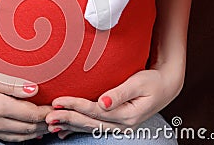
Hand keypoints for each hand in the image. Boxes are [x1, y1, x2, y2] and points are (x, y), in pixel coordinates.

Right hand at [0, 67, 51, 141]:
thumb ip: (10, 84)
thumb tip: (34, 89)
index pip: (31, 114)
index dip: (47, 111)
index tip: (58, 105)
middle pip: (29, 128)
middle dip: (46, 122)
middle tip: (60, 114)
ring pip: (21, 137)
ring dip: (37, 131)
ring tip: (50, 124)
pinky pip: (9, 139)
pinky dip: (23, 137)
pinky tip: (30, 132)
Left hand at [45, 69, 183, 138]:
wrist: (166, 86)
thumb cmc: (153, 81)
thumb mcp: (139, 83)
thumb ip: (120, 93)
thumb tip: (103, 102)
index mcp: (127, 115)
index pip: (94, 111)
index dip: (75, 105)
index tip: (57, 101)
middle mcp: (121, 124)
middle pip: (89, 122)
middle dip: (67, 118)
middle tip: (47, 116)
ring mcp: (118, 125)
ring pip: (89, 127)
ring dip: (69, 125)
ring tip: (50, 124)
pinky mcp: (114, 122)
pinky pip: (93, 127)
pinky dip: (77, 129)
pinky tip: (64, 131)